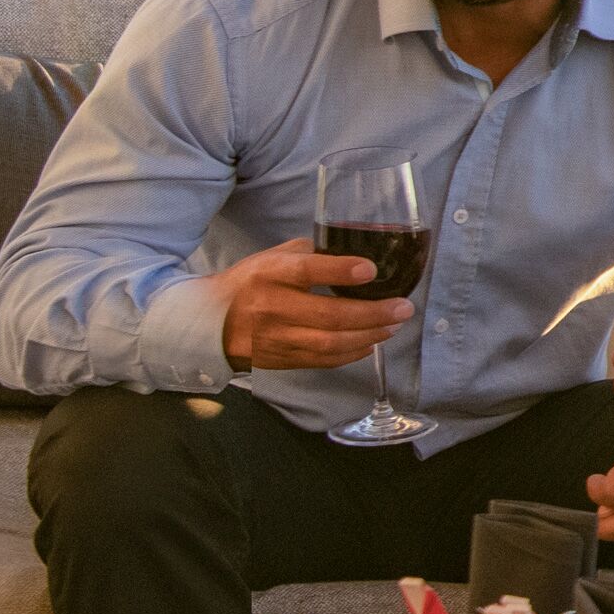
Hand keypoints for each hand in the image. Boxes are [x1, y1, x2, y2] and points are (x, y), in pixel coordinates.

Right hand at [212, 239, 415, 372]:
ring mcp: (277, 338)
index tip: (370, 270)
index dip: (340, 271)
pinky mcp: (282, 360)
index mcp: (269, 274)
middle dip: (373, 313)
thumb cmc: (248, 284)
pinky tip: (371, 343)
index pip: (305, 271)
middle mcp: (272, 307)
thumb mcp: (270, 258)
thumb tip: (350, 254)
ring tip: (393, 325)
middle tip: (402, 308)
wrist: (210, 324)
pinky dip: (351, 354)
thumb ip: (307, 253)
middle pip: (328, 316)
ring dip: (369, 336)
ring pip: (330, 343)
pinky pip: (323, 361)